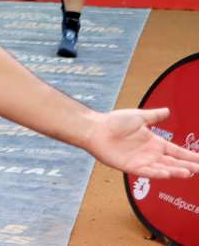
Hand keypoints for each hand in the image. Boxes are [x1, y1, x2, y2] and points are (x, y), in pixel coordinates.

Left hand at [82, 108, 198, 178]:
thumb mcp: (139, 116)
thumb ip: (154, 116)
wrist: (95, 129)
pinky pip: (147, 172)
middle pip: (173, 162)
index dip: (189, 156)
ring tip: (188, 173)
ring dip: (175, 171)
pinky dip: (158, 173)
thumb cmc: (113, 121)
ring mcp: (141, 161)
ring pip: (163, 169)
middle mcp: (150, 153)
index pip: (176, 151)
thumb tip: (167, 110)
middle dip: (187, 166)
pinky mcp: (131, 167)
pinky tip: (168, 173)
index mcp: (153, 142)